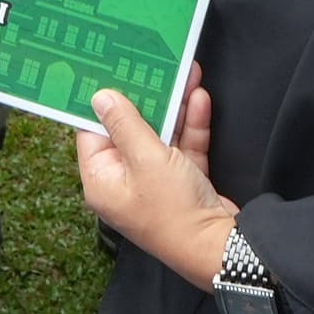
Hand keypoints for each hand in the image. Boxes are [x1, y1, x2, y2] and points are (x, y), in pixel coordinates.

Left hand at [73, 82, 234, 283]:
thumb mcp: (146, 158)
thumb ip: (125, 124)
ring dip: (174, 107)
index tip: (109, 72)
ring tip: (184, 74)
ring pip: (161, 135)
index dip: (103, 103)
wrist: (219, 246)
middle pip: (129, 131)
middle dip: (147, 99)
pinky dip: (191, 125)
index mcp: (103, 180)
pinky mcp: (183, 182)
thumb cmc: (175, 210)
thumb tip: (101, 97)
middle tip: (152, 67)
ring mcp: (155, 183)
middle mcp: (125, 181)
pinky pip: (183, 147)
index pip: (93, 132)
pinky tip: (199, 99)